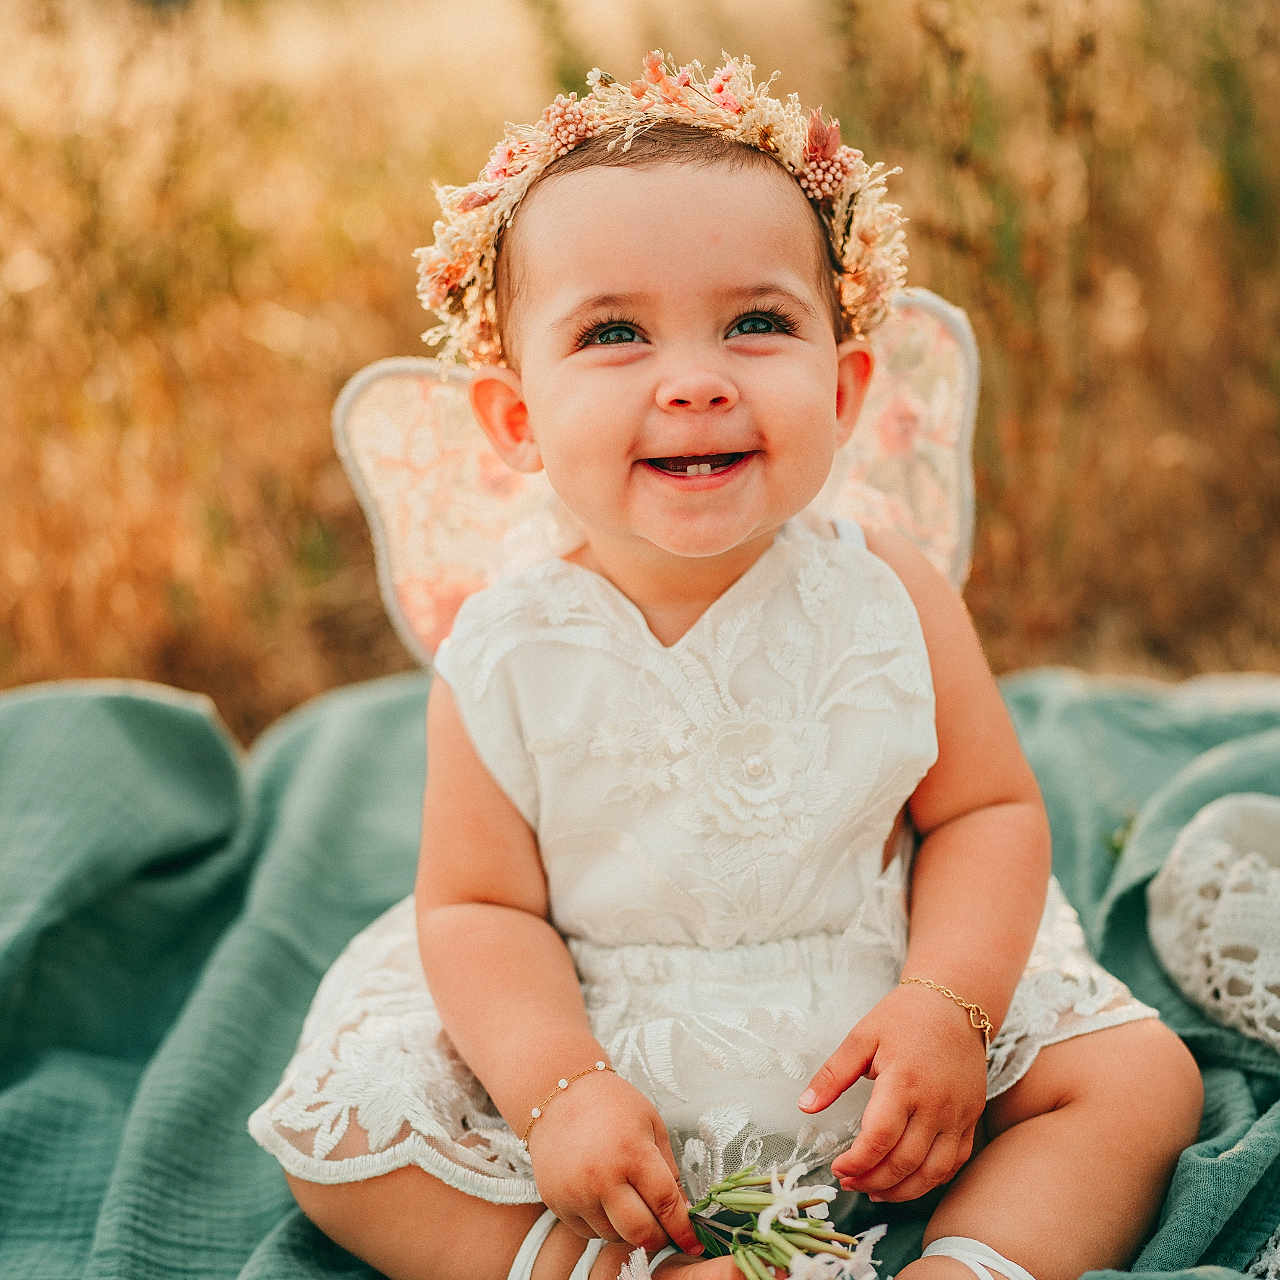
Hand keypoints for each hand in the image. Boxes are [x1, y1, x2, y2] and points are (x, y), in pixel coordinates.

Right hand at [525, 1069, 702, 1255]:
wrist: (558, 1093)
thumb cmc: (609, 1102)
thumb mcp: (651, 1124)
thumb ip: (669, 1168)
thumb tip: (681, 1209)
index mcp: (632, 1152)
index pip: (665, 1204)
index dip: (683, 1229)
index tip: (693, 1242)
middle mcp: (602, 1178)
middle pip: (640, 1233)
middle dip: (658, 1237)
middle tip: (664, 1228)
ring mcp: (576, 1193)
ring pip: (613, 1236)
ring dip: (627, 1228)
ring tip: (627, 1198)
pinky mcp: (556, 1202)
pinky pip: (587, 1232)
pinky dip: (601, 1223)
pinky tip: (602, 1196)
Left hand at [798, 983, 986, 1201]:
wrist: (954, 1004)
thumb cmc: (904, 1017)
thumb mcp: (861, 1037)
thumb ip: (832, 1075)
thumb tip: (804, 1106)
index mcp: (903, 1082)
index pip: (878, 1139)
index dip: (855, 1162)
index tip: (837, 1168)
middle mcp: (935, 1104)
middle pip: (904, 1162)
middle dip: (873, 1181)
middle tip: (850, 1183)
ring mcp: (958, 1114)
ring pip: (933, 1172)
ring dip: (902, 1191)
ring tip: (875, 1191)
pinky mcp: (971, 1118)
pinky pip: (954, 1162)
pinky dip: (931, 1180)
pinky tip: (909, 1180)